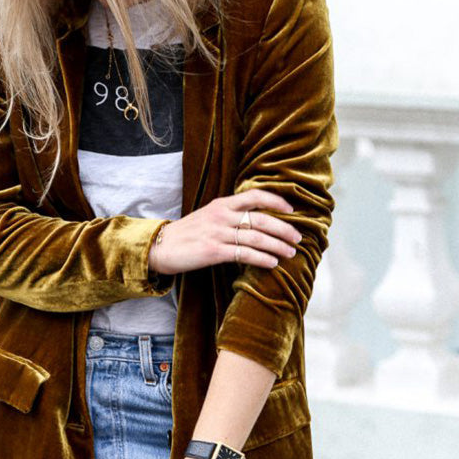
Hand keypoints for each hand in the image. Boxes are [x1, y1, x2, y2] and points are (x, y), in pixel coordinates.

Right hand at [148, 189, 301, 275]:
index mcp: (222, 204)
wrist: (160, 247)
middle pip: (262, 219)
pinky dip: (262, 258)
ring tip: (290, 253)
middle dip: (284, 228)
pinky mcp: (213, 251)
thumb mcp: (209, 216)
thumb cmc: (187, 234)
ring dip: (278, 246)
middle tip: (298, 238)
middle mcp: (222, 215)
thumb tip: (256, 222)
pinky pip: (244, 254)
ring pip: (257, 237)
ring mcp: (218, 233)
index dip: (277, 201)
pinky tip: (272, 263)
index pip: (255, 195)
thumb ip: (230, 215)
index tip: (292, 210)